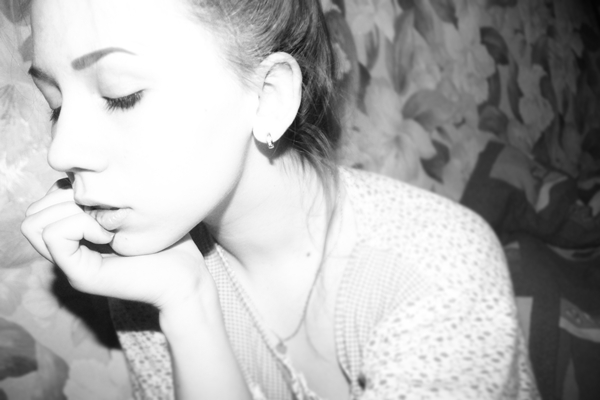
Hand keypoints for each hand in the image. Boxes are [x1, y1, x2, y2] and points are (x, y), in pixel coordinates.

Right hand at [21, 178, 210, 310]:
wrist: (187, 276)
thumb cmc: (170, 240)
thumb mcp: (131, 208)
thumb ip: (103, 195)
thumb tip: (83, 173)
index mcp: (79, 237)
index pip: (45, 201)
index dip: (68, 188)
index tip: (106, 196)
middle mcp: (70, 252)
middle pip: (34, 212)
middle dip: (64, 198)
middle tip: (104, 209)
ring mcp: (72, 265)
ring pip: (35, 223)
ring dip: (70, 211)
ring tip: (106, 223)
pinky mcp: (81, 275)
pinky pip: (54, 236)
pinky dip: (79, 225)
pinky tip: (109, 233)